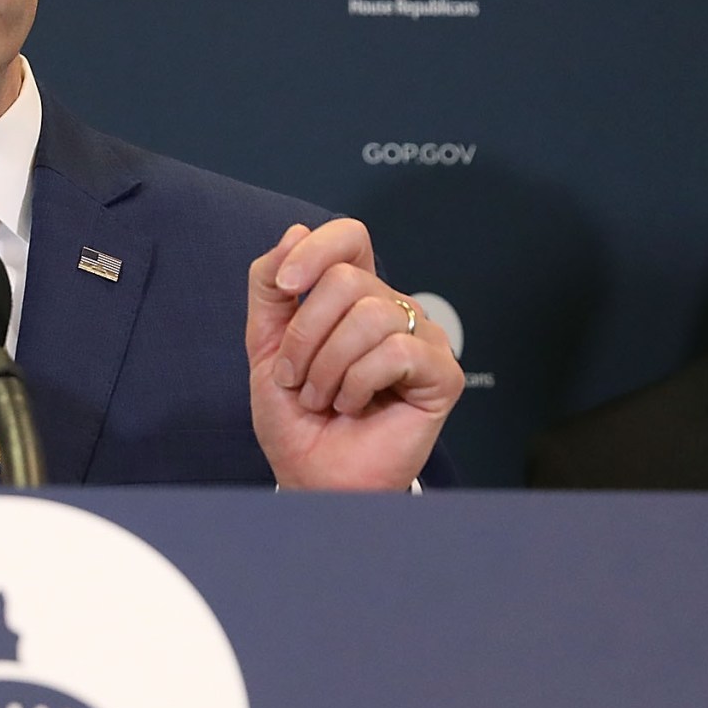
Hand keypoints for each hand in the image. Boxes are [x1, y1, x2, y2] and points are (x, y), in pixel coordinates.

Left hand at [246, 219, 460, 489]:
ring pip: (369, 316)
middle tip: (299, 379)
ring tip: (325, 398)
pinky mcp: (442, 374)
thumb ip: (269, 287)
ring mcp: (423, 339)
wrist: (311, 475)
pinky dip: (358, 383)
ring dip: (328, 368)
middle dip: (305, 336)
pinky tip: (356, 405)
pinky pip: (395, 352)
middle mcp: (392, 309)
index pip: (350, 237)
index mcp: (354, 296)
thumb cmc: (297, 417)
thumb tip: (294, 232)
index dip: (316, 251)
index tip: (287, 286)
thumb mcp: (265, 345)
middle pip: (348, 280)